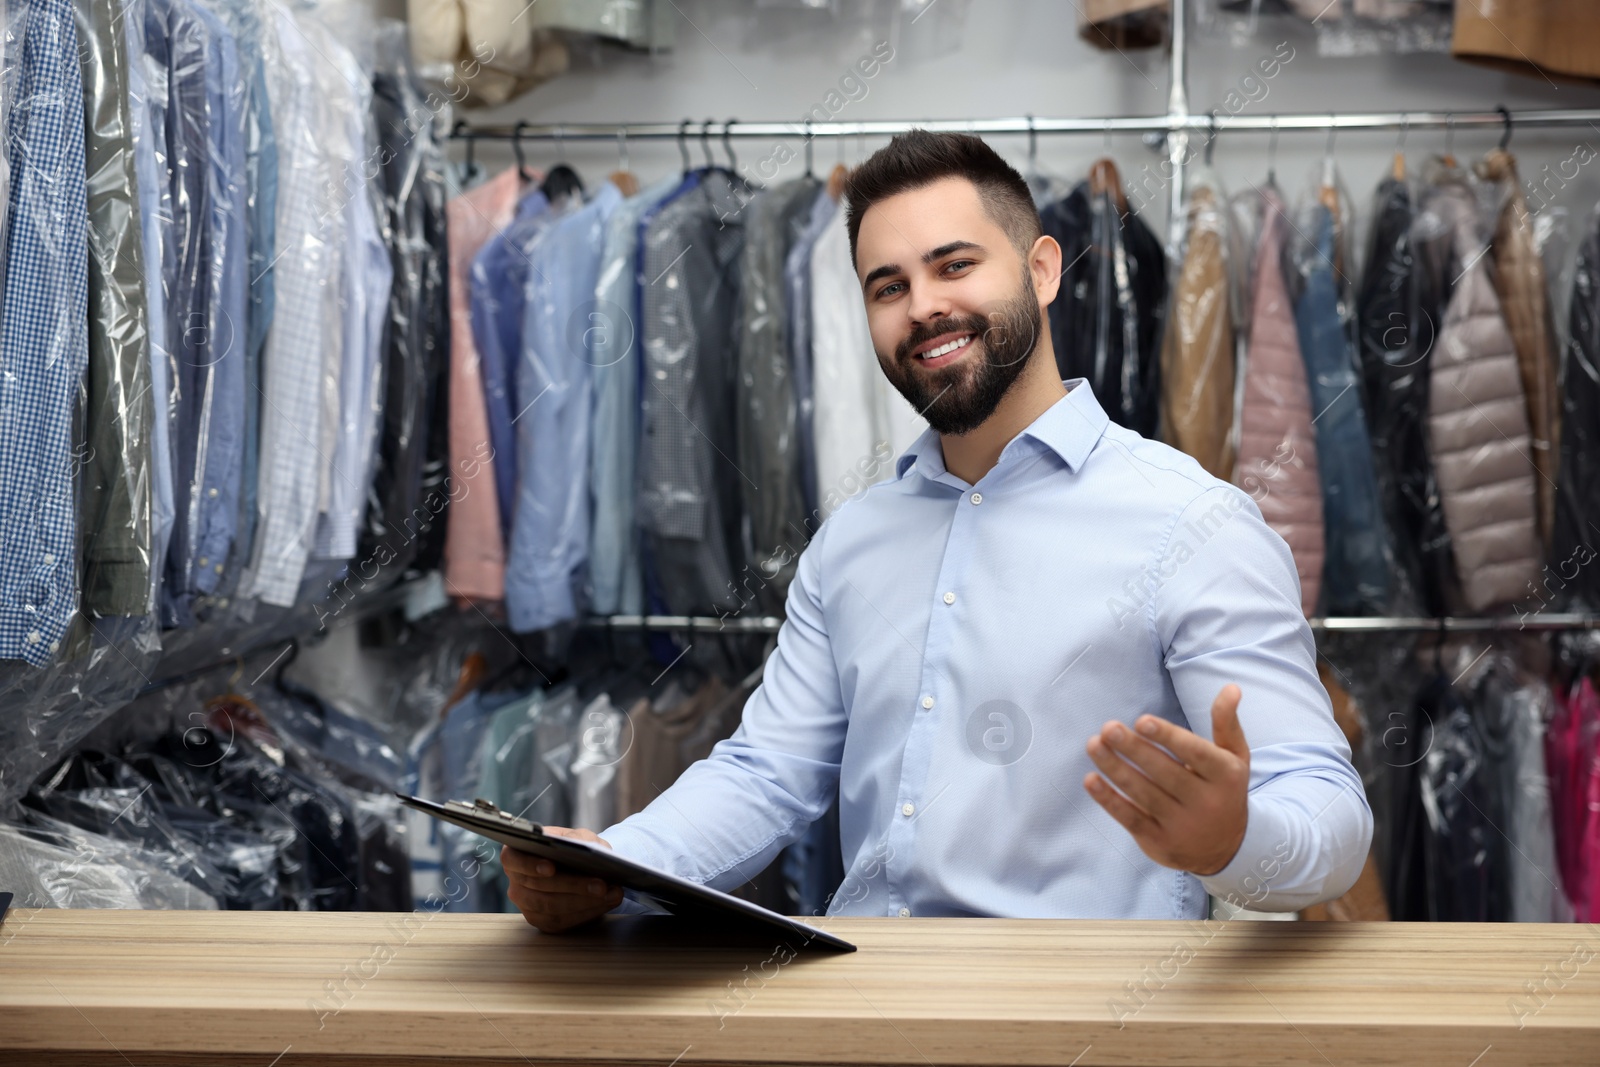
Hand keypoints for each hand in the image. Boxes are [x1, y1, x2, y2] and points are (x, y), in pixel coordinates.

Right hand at [502, 827, 624, 932]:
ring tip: (611, 893)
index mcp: (516, 854)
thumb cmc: (574, 848)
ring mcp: (527, 905)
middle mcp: (516, 882)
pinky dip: (587, 913)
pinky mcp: (543, 922)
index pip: (513, 860)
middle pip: (538, 888)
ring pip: (552, 908)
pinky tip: (606, 903)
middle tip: (601, 884)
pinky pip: (562, 922)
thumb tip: (584, 848)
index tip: (551, 867)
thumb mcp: (576, 836)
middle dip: (573, 886)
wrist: (581, 867)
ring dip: (585, 901)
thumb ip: (578, 839)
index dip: (530, 865)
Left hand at [1083, 684, 1249, 876]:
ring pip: (1144, 794)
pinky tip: (1091, 780)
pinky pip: (1131, 819)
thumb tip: (1230, 687)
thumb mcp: (1234, 758)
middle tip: (1108, 728)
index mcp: (1225, 776)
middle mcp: (1206, 803)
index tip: (1141, 720)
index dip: (1168, 737)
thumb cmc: (1223, 790)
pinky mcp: (1159, 842)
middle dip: (1134, 750)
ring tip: (1093, 745)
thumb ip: (1226, 723)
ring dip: (1115, 769)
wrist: (1227, 849)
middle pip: (1165, 773)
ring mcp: (1182, 826)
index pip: (1196, 754)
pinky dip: (1109, 800)